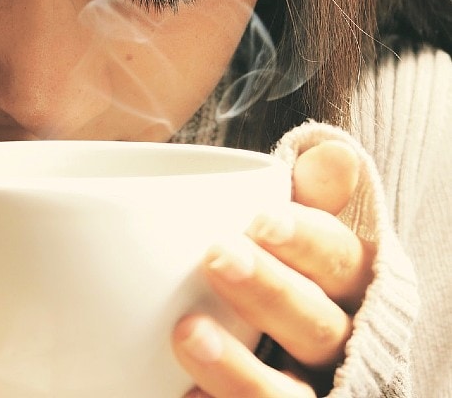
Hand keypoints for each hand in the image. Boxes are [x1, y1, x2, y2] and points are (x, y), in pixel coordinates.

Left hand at [172, 140, 375, 396]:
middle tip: (216, 259)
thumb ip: (311, 198)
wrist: (280, 349)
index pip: (341, 261)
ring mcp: (312, 388)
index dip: (306, 242)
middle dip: (271, 293)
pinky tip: (182, 393)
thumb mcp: (295, 233)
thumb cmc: (286, 272)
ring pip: (292, 393)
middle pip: (319, 326)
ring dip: (243, 369)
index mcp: (347, 287)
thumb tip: (332, 155)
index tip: (260, 221)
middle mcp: (340, 342)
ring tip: (187, 333)